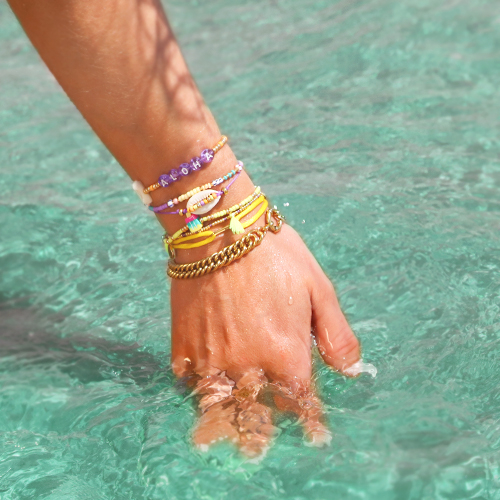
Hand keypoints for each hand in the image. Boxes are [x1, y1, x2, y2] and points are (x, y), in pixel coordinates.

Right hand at [170, 223, 360, 457]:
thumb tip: (352, 369)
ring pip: (219, 408)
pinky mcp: (183, 346)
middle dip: (263, 435)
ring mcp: (211, 358)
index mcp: (286, 353)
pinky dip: (197, 392)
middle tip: (261, 448)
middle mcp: (248, 365)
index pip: (301, 403)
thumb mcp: (318, 287)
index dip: (309, 423)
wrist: (218, 228)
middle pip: (257, 416)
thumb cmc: (274, 253)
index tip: (314, 434)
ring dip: (226, 423)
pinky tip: (201, 391)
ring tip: (227, 436)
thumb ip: (336, 335)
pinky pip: (189, 383)